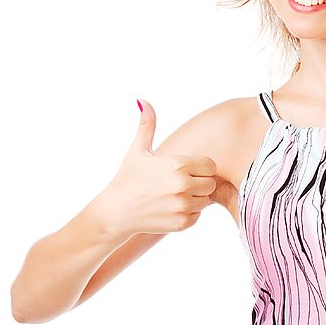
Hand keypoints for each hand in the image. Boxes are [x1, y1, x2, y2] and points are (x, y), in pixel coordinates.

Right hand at [91, 99, 216, 239]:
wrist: (115, 213)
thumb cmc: (127, 179)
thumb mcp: (137, 150)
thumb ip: (147, 125)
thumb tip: (143, 101)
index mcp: (178, 164)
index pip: (210, 165)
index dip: (200, 168)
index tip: (185, 171)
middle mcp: (183, 184)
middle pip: (210, 183)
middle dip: (198, 184)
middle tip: (177, 185)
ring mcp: (183, 205)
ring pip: (205, 200)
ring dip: (194, 199)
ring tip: (172, 197)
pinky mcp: (181, 223)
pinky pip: (197, 216)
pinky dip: (188, 215)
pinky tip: (169, 209)